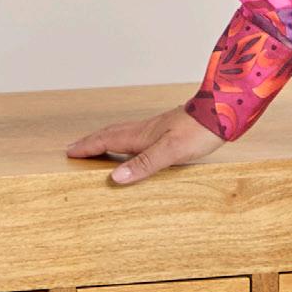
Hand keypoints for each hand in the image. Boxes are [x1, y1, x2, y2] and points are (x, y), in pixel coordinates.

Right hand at [63, 103, 225, 185]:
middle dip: (91, 141)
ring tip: (97, 147)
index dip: (87, 146)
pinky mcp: (168, 131)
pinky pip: (137, 137)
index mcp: (140, 135)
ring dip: (106, 140)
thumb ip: (143, 164)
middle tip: (75, 148)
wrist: (222, 113)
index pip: (106, 140)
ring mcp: (156, 129)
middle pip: (110, 134)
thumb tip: (115, 178)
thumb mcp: (170, 151)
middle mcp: (145, 130)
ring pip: (123, 134)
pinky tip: (135, 147)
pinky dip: (126, 142)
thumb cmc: (198, 131)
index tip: (68, 151)